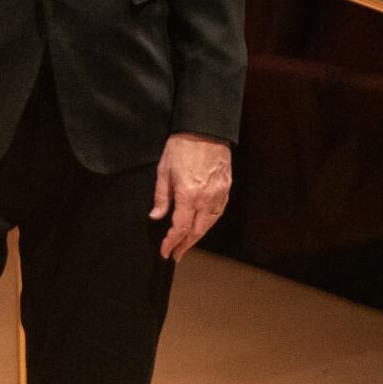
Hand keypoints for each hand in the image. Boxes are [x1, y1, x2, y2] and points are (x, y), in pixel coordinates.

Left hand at [150, 133, 231, 260]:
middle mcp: (206, 198)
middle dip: (185, 245)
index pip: (180, 228)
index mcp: (188, 195)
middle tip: (176, 255)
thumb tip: (156, 217)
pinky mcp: (226, 187)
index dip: (172, 242)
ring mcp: (219, 193)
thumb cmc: (181, 146)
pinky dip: (210, 222)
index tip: (165, 251)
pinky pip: (219, 211)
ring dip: (198, 236)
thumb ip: (161, 197)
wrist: (205, 128)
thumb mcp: (163, 170)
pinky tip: (203, 225)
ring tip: (187, 243)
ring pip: (210, 223)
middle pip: (197, 231)